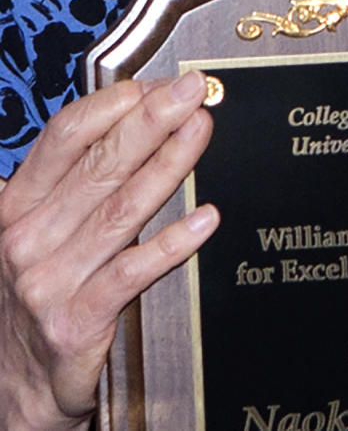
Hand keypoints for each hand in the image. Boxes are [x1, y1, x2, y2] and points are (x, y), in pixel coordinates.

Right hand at [0, 71, 218, 430]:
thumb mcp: (38, 230)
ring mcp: (49, 281)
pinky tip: (206, 219)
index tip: (156, 82)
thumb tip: (134, 116)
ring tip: (201, 130)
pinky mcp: (76, 323)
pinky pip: (131, 273)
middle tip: (192, 89)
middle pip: (99, 164)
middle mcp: (28, 238)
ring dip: (168, 164)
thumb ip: (74, 180)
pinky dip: (172, 244)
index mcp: (18, 205)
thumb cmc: (38, 292)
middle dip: (151, 120)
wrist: (16, 386)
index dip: (113, 105)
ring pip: (121, 210)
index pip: (65, 137)